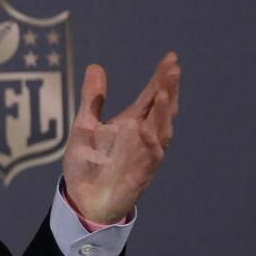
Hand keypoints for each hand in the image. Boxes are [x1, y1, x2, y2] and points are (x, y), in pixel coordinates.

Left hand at [62, 52, 180, 224]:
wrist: (82, 197)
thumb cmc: (87, 162)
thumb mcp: (84, 125)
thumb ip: (92, 99)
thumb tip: (96, 66)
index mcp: (132, 123)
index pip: (151, 96)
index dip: (161, 78)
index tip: (171, 58)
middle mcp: (142, 136)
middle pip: (161, 109)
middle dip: (168, 89)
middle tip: (174, 68)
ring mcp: (144, 154)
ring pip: (162, 130)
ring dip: (164, 112)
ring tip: (164, 90)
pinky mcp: (141, 174)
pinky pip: (151, 157)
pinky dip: (150, 143)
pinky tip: (146, 128)